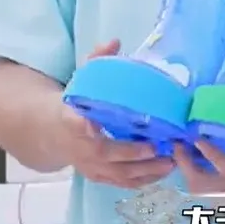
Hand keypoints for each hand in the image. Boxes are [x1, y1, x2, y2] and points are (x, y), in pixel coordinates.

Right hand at [49, 39, 173, 188]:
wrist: (52, 132)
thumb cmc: (75, 103)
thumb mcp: (81, 79)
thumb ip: (97, 61)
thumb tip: (115, 41)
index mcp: (71, 120)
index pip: (75, 123)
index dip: (85, 126)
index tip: (97, 125)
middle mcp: (80, 147)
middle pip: (106, 154)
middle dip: (134, 153)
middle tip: (161, 147)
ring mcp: (90, 165)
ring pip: (118, 174)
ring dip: (146, 170)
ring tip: (172, 161)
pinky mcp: (99, 176)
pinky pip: (122, 182)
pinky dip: (144, 179)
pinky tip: (165, 170)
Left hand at [174, 132, 224, 196]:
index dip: (214, 157)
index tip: (199, 140)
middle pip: (206, 189)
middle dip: (189, 167)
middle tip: (178, 142)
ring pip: (207, 196)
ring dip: (193, 175)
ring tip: (183, 151)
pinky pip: (216, 199)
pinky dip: (204, 184)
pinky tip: (200, 167)